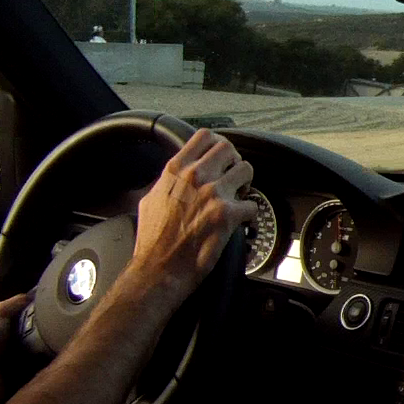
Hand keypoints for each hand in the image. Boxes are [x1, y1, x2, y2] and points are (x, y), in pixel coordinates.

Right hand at [128, 128, 257, 303]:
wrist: (159, 267)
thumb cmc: (153, 239)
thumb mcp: (151, 199)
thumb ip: (167, 182)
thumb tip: (175, 177)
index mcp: (176, 170)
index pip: (205, 136)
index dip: (218, 144)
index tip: (221, 157)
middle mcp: (195, 176)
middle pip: (229, 148)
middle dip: (234, 162)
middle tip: (232, 177)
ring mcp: (212, 194)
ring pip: (246, 169)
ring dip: (246, 183)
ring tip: (239, 196)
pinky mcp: (227, 215)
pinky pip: (253, 205)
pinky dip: (250, 213)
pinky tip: (240, 220)